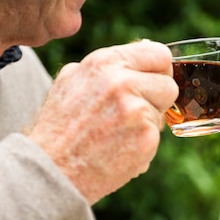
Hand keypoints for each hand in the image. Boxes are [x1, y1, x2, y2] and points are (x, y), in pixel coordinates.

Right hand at [28, 39, 177, 203]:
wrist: (51, 169)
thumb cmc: (60, 127)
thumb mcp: (73, 81)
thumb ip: (109, 65)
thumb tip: (144, 49)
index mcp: (105, 62)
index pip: (159, 54)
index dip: (158, 71)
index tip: (150, 83)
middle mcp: (122, 81)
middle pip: (169, 83)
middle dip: (156, 98)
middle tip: (131, 113)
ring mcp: (136, 109)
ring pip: (165, 111)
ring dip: (149, 121)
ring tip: (117, 132)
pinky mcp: (146, 136)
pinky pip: (157, 136)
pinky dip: (143, 144)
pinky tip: (118, 149)